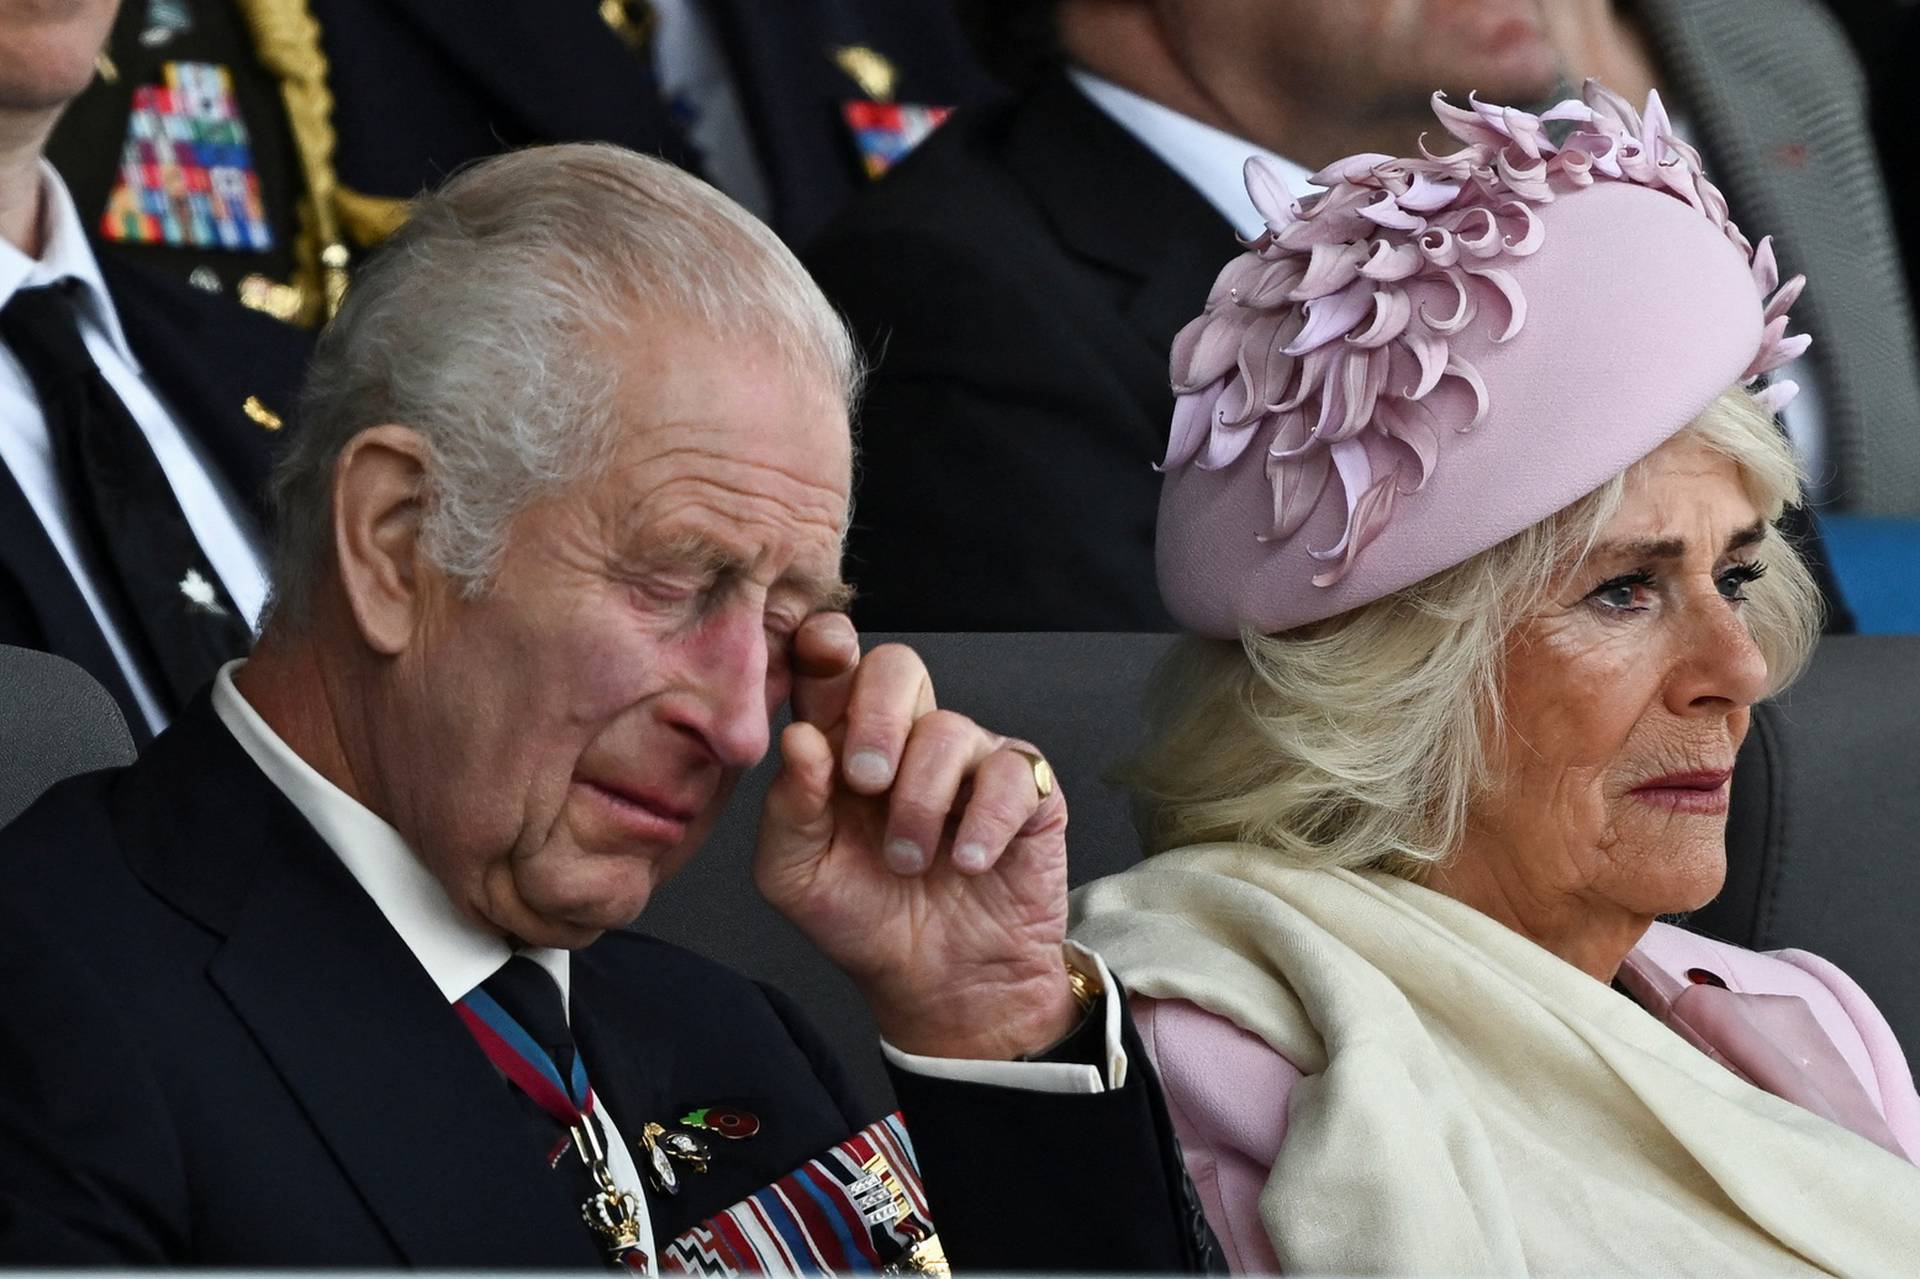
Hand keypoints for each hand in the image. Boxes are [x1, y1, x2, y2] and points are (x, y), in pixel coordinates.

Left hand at [753, 614, 1078, 1059]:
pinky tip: (967, 862)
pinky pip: (1010, 772)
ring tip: (909, 861)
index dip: (825, 646)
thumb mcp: (797, 876)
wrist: (939, 984)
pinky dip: (984, 821)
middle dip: (876, 717)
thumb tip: (801, 739)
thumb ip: (788, 807)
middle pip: (897, 667)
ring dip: (920, 802)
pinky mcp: (1026, 791)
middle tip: (865, 782)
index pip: (831, 666)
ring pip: (949, 729)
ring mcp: (968, 761)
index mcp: (840, 744)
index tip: (821, 654)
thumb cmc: (864, 921)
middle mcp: (905, 738)